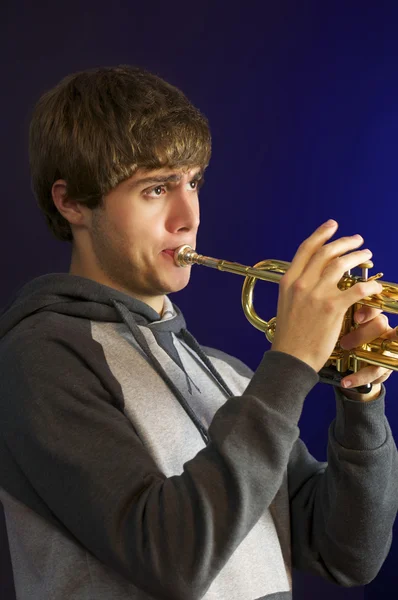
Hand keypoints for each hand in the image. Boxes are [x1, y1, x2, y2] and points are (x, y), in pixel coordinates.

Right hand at [271, 220, 382, 371]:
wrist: (291, 358)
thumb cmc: (290, 336)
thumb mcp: (287, 304)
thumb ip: (299, 287)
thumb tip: (313, 276)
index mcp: (289, 281)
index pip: (306, 249)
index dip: (321, 234)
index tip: (332, 226)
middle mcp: (301, 283)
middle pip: (326, 252)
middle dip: (345, 242)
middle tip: (358, 241)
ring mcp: (317, 294)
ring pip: (341, 264)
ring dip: (358, 256)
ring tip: (367, 255)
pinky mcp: (332, 308)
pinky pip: (357, 289)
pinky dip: (369, 285)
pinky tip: (374, 286)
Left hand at [339, 306, 395, 400]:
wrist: (347, 366)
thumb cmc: (341, 338)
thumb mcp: (337, 326)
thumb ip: (334, 316)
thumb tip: (321, 306)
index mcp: (371, 316)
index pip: (376, 307)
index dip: (369, 311)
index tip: (356, 318)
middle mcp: (382, 330)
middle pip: (380, 325)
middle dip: (362, 334)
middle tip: (344, 343)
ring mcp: (386, 349)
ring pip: (382, 350)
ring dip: (362, 356)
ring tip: (344, 364)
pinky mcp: (384, 368)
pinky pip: (375, 372)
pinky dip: (359, 378)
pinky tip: (345, 381)